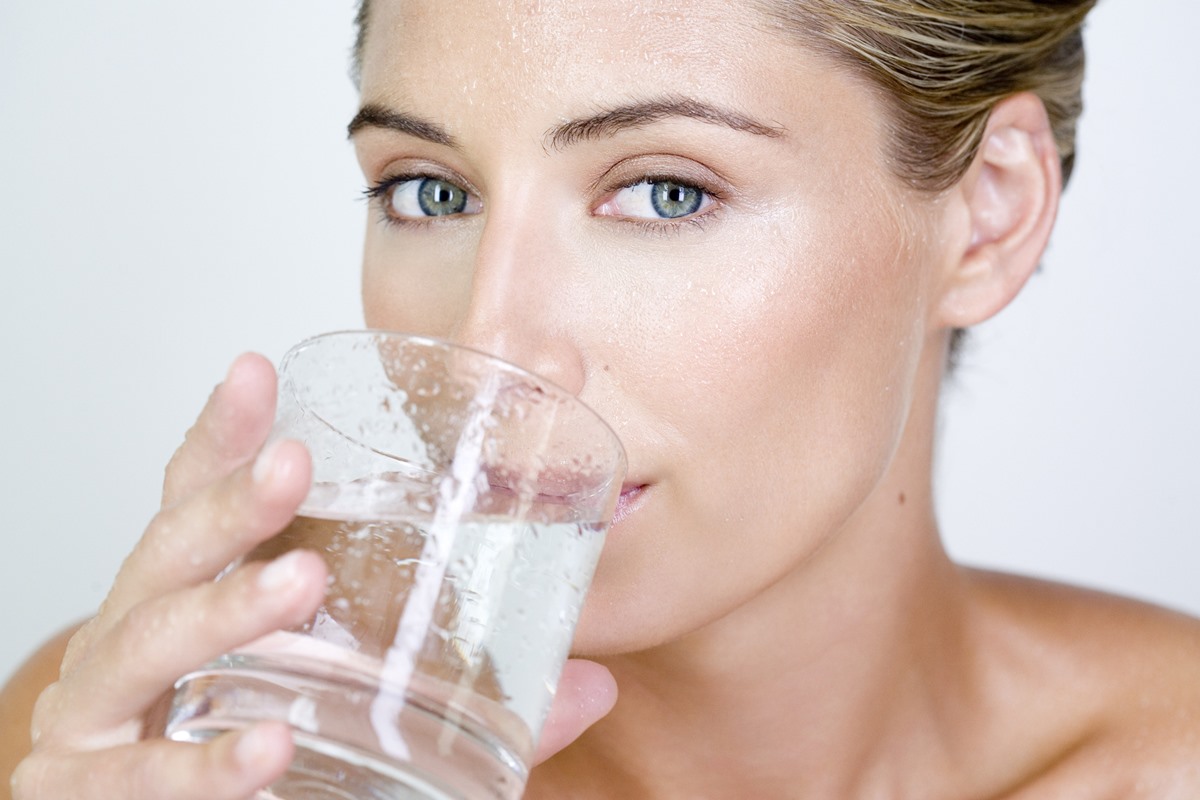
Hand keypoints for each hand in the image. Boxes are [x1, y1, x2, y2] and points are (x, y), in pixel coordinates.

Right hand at [9, 353, 614, 798]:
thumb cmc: (246, 732)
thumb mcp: (345, 685)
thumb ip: (468, 681)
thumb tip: (595, 681)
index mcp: (192, 590)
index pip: (196, 498)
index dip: (224, 434)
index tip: (260, 369)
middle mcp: (137, 633)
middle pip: (169, 548)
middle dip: (231, 501)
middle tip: (296, 464)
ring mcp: (106, 710)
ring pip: (150, 639)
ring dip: (225, 607)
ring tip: (300, 580)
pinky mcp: (100, 791)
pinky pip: (147, 774)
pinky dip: (206, 764)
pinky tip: (269, 746)